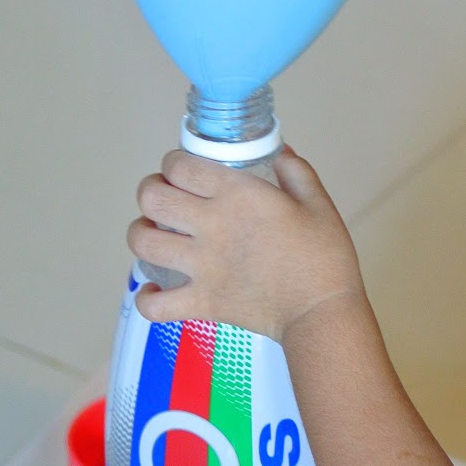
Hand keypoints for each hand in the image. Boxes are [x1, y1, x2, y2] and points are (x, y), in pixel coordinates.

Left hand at [127, 147, 364, 342]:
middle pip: (152, 197)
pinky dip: (146, 298)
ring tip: (154, 236)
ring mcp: (203, 266)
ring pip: (143, 242)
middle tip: (164, 199)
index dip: (173, 163)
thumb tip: (282, 153)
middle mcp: (213, 225)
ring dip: (141, 234)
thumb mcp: (318, 204)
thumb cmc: (324, 259)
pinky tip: (153, 291)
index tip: (182, 171)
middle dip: (151, 192)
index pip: (180, 166)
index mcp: (239, 195)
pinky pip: (154, 304)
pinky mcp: (202, 302)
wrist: (322, 313)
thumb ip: (297, 172)